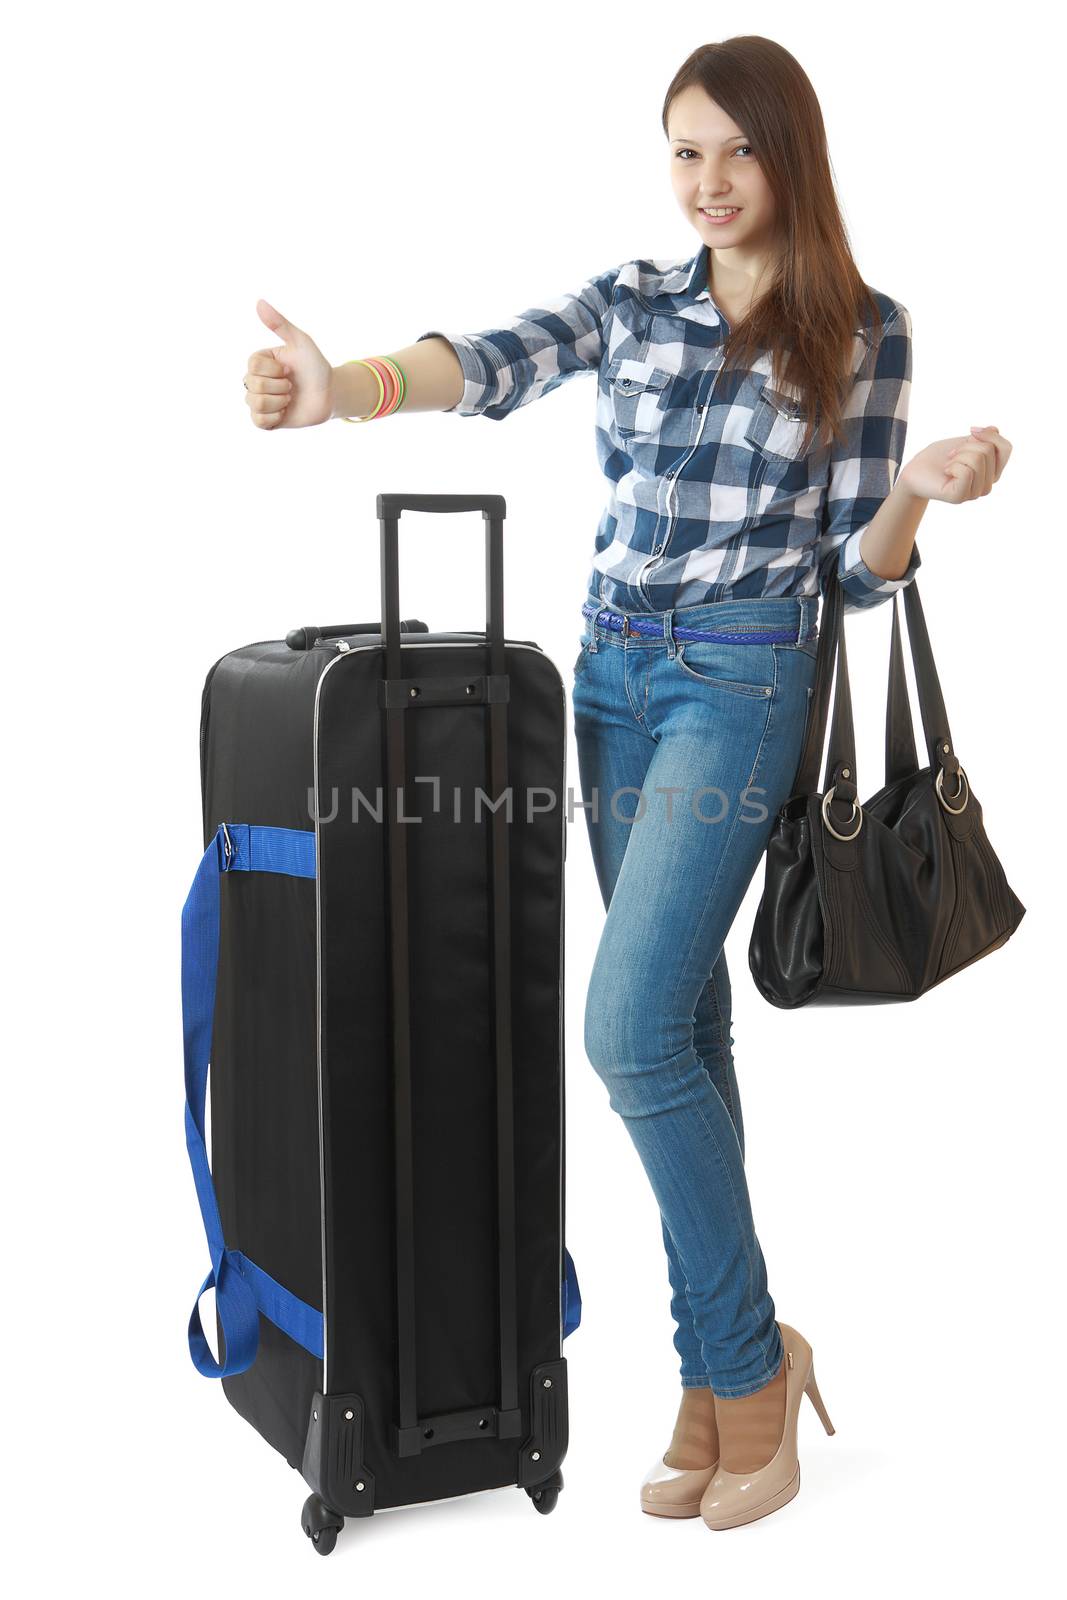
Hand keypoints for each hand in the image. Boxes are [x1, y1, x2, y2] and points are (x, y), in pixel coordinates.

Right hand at [244, 299, 333, 428]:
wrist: (329, 394)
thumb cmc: (315, 366)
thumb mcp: (300, 342)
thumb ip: (280, 324)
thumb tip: (259, 302)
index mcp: (260, 362)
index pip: (252, 366)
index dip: (274, 370)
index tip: (289, 369)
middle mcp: (256, 380)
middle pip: (253, 386)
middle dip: (279, 386)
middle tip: (292, 386)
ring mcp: (260, 401)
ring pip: (255, 403)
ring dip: (279, 401)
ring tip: (289, 398)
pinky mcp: (265, 420)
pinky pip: (258, 422)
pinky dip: (275, 417)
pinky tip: (285, 412)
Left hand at [898, 425, 1011, 503]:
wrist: (915, 470)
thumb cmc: (939, 457)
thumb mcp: (965, 442)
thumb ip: (984, 438)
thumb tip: (995, 430)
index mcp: (992, 471)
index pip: (1006, 448)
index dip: (990, 435)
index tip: (970, 430)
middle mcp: (987, 484)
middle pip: (988, 451)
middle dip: (967, 445)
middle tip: (952, 455)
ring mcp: (975, 493)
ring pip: (978, 459)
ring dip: (958, 455)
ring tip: (949, 463)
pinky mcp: (960, 497)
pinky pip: (966, 472)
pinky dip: (953, 465)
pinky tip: (946, 472)